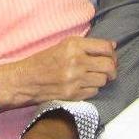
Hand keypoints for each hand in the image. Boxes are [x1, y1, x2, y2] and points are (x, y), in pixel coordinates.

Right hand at [0, 36, 116, 109]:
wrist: (25, 80)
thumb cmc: (43, 61)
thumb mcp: (63, 46)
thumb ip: (87, 45)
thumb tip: (113, 45)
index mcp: (73, 45)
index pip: (105, 47)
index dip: (112, 53)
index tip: (111, 56)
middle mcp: (76, 61)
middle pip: (109, 65)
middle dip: (113, 69)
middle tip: (109, 71)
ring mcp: (75, 79)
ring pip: (103, 80)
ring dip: (102, 80)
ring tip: (93, 78)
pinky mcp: (73, 94)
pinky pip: (94, 92)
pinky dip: (92, 89)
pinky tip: (83, 85)